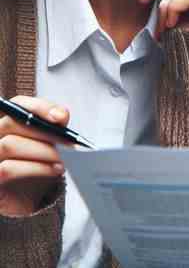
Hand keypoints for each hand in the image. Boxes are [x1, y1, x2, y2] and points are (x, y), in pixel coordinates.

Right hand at [0, 96, 67, 215]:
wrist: (31, 197)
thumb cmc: (40, 164)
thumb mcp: (48, 142)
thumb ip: (53, 126)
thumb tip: (61, 116)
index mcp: (8, 123)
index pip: (18, 104)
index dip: (40, 107)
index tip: (62, 117)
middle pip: (12, 122)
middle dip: (44, 131)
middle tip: (68, 141)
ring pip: (9, 144)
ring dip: (42, 151)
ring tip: (62, 160)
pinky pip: (7, 169)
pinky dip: (37, 168)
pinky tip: (54, 170)